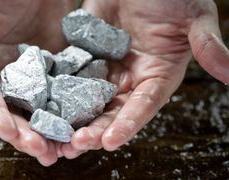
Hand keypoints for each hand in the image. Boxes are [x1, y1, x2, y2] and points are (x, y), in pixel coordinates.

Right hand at [0, 0, 72, 165]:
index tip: (12, 134)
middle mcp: (8, 75)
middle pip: (16, 112)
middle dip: (29, 134)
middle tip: (46, 153)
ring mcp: (34, 73)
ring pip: (42, 107)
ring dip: (52, 130)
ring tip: (66, 149)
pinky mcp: (57, 65)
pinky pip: (65, 89)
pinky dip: (72, 108)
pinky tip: (83, 122)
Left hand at [61, 0, 228, 157]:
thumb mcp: (194, 18)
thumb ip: (207, 45)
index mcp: (157, 75)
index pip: (142, 106)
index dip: (127, 124)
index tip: (110, 142)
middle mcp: (130, 78)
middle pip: (111, 111)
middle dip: (94, 129)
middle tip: (74, 146)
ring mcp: (106, 69)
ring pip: (88, 100)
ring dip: (74, 119)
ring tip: (56, 137)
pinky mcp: (87, 57)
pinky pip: (71, 77)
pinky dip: (59, 92)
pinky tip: (45, 106)